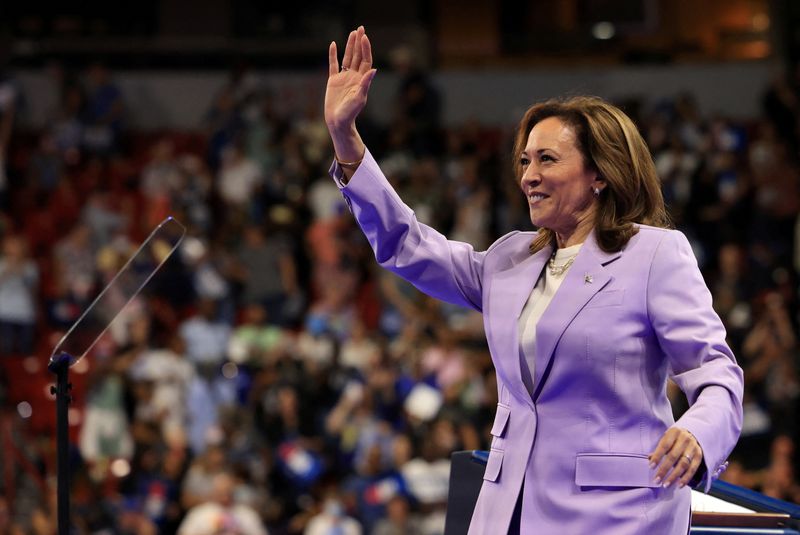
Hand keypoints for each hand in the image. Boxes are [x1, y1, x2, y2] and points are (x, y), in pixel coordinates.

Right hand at [325, 26, 375, 151]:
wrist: (338, 121)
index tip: (364, 37)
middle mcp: (354, 76)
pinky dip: (333, 55)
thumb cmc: (351, 112)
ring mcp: (344, 78)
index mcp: (362, 80)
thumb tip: (374, 69)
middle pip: (358, 56)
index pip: (365, 60)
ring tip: (352, 33)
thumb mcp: (359, 98)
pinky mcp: (333, 81)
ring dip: (350, 45)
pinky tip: (333, 45)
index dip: (365, 48)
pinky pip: (333, 65)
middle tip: (360, 28)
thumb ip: (366, 83)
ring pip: (348, 57)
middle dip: (359, 42)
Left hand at [649, 427, 702, 487]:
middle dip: (664, 470)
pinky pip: (693, 469)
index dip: (657, 457)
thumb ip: (659, 448)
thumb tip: (649, 458)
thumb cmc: (674, 438)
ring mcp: (693, 448)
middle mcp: (685, 439)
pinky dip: (686, 478)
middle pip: (673, 456)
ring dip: (674, 476)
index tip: (651, 467)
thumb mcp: (666, 438)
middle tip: (656, 480)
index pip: (664, 446)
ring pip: (683, 464)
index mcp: (674, 432)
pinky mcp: (699, 456)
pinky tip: (678, 485)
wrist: (693, 434)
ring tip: (666, 484)